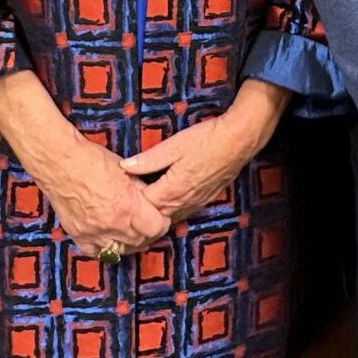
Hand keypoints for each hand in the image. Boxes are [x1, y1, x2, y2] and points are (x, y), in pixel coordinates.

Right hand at [36, 135, 171, 258]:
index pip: (156, 228)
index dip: (161, 222)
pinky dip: (105, 248)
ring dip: (129, 242)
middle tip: (146, 223)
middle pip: (141, 241)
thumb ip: (142, 190)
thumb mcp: (127, 170)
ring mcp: (94, 233)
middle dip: (147, 232)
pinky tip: (109, 237)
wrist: (60, 162)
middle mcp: (112, 224)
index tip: (159, 217)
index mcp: (128, 206)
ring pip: (121, 250)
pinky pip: (97, 253)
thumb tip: (154, 202)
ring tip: (130, 231)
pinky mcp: (78, 236)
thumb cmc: (92, 160)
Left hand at [121, 84, 288, 220]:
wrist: (238, 141)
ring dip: (156, 214)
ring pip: (170, 217)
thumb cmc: (206, 140)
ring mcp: (196, 203)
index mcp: (173, 190)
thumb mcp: (173, 146)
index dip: (130, 201)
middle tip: (126, 206)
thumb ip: (148, 160)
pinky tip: (164, 202)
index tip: (119, 195)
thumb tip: (125, 166)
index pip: (145, 206)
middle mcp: (184, 202)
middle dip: (141, 213)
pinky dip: (170, 211)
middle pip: (156, 217)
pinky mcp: (204, 200)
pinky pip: (182, 212)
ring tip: (141, 208)